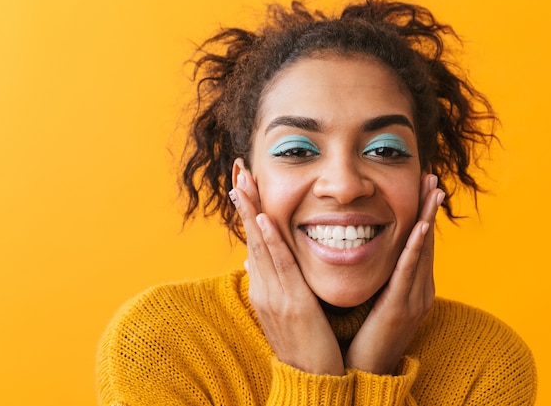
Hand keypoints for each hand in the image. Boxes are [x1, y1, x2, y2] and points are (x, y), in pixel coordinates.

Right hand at [230, 167, 344, 374]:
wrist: (311, 381)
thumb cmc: (303, 345)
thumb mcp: (283, 310)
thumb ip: (272, 283)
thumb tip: (254, 261)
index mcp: (264, 288)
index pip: (254, 242)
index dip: (249, 212)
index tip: (243, 184)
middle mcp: (264, 288)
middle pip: (252, 237)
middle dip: (245, 202)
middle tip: (239, 169)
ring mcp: (274, 296)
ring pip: (261, 246)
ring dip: (252, 212)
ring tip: (244, 183)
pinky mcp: (292, 304)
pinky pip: (281, 266)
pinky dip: (271, 242)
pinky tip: (264, 221)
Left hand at [345, 174, 443, 374]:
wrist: (368, 373)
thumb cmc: (368, 335)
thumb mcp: (379, 300)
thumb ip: (381, 277)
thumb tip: (370, 252)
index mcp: (413, 287)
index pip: (419, 244)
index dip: (422, 214)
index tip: (423, 188)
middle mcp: (420, 290)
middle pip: (426, 242)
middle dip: (429, 209)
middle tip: (432, 178)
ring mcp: (414, 299)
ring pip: (421, 252)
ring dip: (427, 219)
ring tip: (432, 192)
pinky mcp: (401, 308)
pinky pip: (408, 273)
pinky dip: (415, 248)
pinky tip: (420, 228)